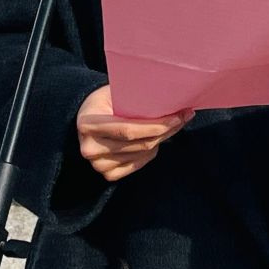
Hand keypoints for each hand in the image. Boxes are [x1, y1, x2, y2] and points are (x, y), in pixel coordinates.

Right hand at [76, 85, 193, 181]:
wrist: (85, 121)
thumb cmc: (103, 103)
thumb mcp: (112, 93)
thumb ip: (134, 97)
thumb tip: (169, 97)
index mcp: (88, 124)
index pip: (128, 129)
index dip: (156, 125)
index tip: (178, 116)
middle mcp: (91, 148)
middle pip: (139, 143)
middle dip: (166, 130)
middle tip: (184, 118)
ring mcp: (98, 165)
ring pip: (142, 154)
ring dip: (161, 140)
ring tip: (171, 126)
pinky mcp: (107, 175)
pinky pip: (138, 165)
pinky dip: (150, 153)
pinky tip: (154, 141)